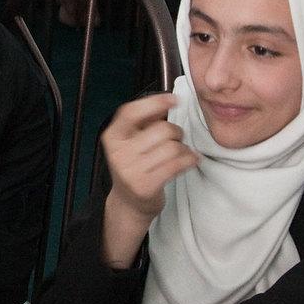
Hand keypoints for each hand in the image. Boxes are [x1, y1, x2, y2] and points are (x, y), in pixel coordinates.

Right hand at [99, 92, 195, 266]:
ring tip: (181, 153)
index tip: (173, 100)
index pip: (130, 112)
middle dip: (177, 132)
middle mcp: (119, 153)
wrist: (129, 203)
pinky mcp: (146, 186)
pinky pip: (177, 164)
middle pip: (162, 129)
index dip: (154, 102)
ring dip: (183, 148)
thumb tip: (167, 100)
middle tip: (177, 139)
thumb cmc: (136, 166)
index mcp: (113, 137)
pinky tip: (190, 160)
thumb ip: (145, 121)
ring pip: (172, 147)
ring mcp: (131, 171)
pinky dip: (189, 159)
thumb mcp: (131, 141)